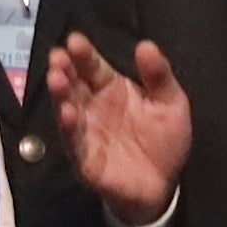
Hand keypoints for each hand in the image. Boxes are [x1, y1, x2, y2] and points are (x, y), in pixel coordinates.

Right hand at [38, 29, 190, 226]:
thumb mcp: (170, 103)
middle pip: (73, 84)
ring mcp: (85, 132)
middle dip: (63, 70)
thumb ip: (158, 76)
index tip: (75, 40)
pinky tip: (67, 114)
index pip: (93, 67)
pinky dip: (68, 127)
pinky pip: (74, 141)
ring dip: (60, 94)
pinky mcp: (84, 157)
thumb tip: (145, 45)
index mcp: (111, 89)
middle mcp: (92, 107)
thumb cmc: (163, 141)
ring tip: (56, 79)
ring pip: (67, 108)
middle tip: (58, 57)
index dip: (84, 54)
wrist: (162, 185)